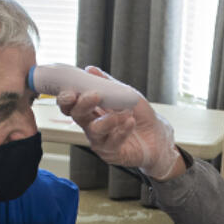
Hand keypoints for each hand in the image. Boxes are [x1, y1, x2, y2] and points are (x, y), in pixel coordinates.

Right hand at [57, 67, 178, 178]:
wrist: (158, 135)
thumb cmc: (140, 115)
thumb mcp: (126, 94)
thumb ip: (107, 83)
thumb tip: (90, 69)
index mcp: (91, 109)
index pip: (72, 104)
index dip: (66, 99)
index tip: (71, 92)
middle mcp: (91, 125)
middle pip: (77, 116)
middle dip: (83, 105)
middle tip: (94, 96)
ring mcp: (100, 140)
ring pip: (94, 130)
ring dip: (108, 119)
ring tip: (125, 113)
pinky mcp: (111, 153)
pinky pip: (112, 142)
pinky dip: (122, 131)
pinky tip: (130, 122)